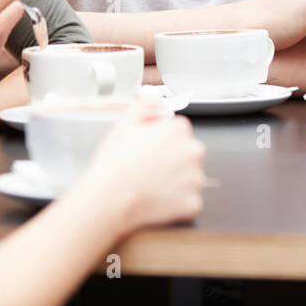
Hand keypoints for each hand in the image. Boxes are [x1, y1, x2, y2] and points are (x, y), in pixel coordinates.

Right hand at [75, 102, 206, 234]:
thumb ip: (144, 106)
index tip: (151, 147)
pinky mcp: (193, 202)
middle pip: (187, 152)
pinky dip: (176, 201)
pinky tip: (158, 198)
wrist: (110, 198)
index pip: (178, 130)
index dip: (161, 139)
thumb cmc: (115, 164)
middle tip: (149, 167)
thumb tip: (154, 103)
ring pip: (189, 176)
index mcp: (179, 130)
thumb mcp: (124, 123)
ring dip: (176, 180)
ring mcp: (195, 178)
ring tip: (151, 184)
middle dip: (172, 158)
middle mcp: (193, 151)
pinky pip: (188, 200)